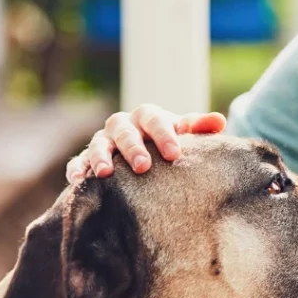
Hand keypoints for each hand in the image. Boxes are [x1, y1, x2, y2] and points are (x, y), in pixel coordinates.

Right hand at [66, 103, 226, 183]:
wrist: (149, 152)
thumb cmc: (170, 143)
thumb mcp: (185, 135)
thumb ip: (200, 128)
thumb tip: (220, 121)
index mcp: (148, 116)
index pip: (155, 120)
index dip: (163, 135)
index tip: (174, 154)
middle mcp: (123, 125)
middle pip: (125, 132)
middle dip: (133, 148)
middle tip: (144, 167)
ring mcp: (104, 141)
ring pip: (99, 144)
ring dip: (100, 157)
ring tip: (105, 173)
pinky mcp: (88, 158)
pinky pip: (79, 161)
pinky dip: (77, 168)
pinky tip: (79, 180)